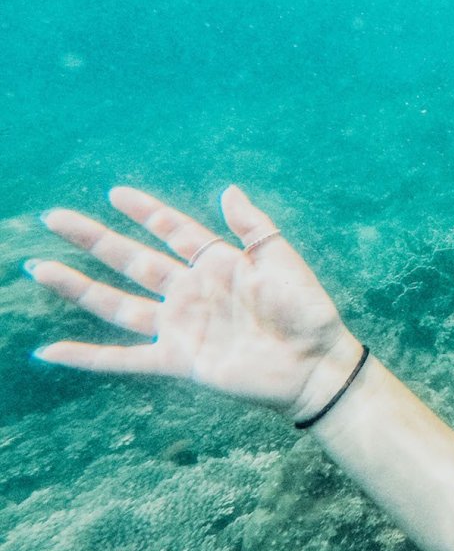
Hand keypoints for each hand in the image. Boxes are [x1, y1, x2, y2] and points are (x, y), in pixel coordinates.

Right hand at [28, 185, 356, 418]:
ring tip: (42, 268)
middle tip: (56, 218)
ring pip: (117, 304)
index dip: (147, 212)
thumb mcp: (282, 259)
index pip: (173, 231)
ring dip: (78, 288)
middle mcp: (191, 291)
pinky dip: (86, 357)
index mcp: (218, 263)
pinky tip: (51, 351)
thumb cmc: (306, 310)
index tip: (115, 193)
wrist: (315, 362)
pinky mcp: (177, 359)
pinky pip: (123, 358)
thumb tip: (227, 189)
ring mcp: (180, 325)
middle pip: (133, 260)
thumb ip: (254, 226)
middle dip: (95, 240)